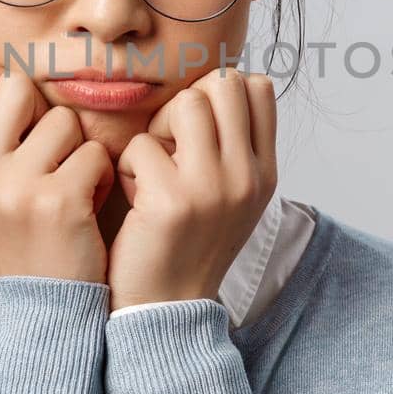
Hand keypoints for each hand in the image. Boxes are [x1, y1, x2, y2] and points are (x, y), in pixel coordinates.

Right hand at [0, 63, 114, 283]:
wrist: (43, 306)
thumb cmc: (20, 237)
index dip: (0, 88)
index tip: (19, 119)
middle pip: (17, 85)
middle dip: (43, 112)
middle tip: (50, 152)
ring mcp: (15, 185)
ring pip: (64, 119)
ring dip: (78, 149)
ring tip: (71, 185)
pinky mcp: (58, 200)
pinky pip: (94, 153)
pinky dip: (102, 176)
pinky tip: (89, 204)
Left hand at [107, 67, 277, 312]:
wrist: (167, 310)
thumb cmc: (187, 245)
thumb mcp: (231, 198)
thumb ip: (232, 148)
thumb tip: (218, 85)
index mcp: (264, 173)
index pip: (259, 88)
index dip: (219, 93)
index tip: (196, 128)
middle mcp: (247, 176)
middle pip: (224, 84)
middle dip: (188, 103)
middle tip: (171, 144)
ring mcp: (213, 187)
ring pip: (186, 103)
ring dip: (158, 130)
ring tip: (153, 169)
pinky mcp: (172, 201)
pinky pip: (142, 145)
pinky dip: (128, 167)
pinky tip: (135, 199)